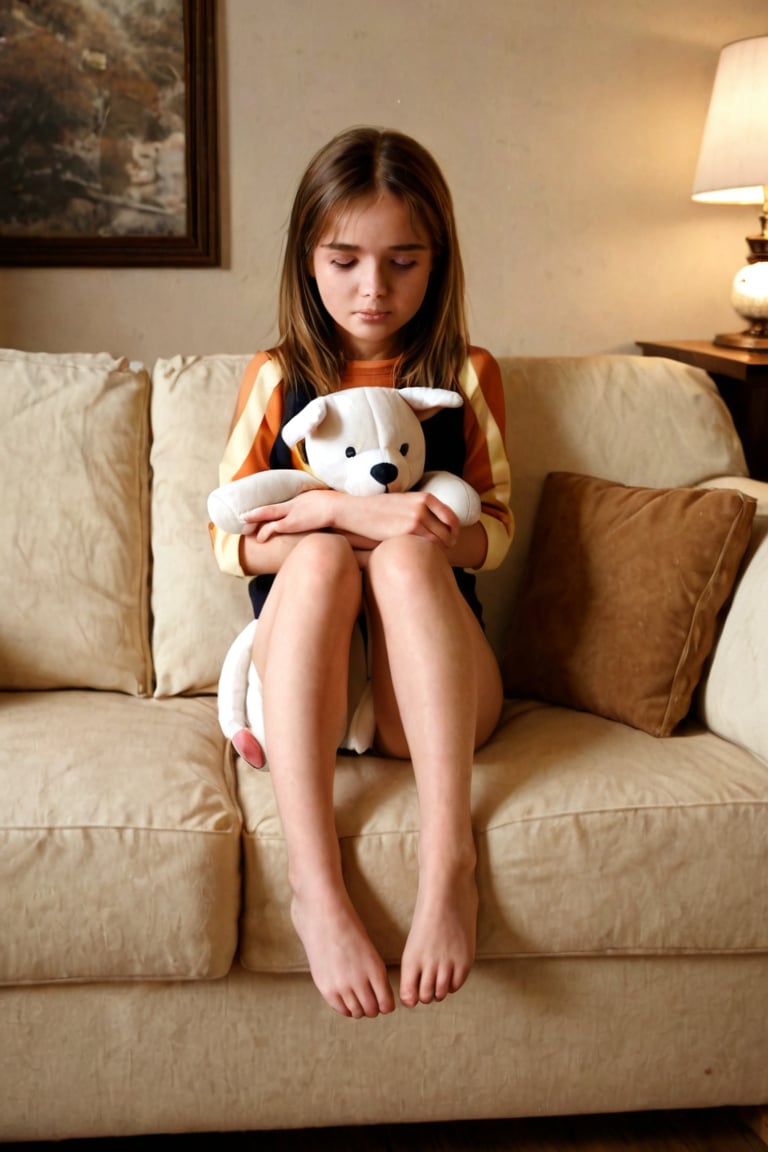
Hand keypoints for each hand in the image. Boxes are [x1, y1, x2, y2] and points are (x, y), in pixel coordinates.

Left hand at [242, 490, 335, 540]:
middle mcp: (292, 504)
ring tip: (245, 525)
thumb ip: (318, 508)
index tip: (264, 511)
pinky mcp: (290, 523)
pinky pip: (272, 527)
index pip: (283, 504)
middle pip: (269, 507)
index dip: (272, 508)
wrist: (334, 507)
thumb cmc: (335, 506)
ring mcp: (289, 513)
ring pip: (266, 514)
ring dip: (254, 519)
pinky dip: (264, 532)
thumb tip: (322, 512)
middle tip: (244, 515)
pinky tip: (259, 538)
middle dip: (256, 512)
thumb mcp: (324, 503)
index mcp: (300, 499)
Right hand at [332, 490, 460, 548]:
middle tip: (443, 552)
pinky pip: (427, 546)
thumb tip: (434, 524)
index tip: (452, 539)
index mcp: (424, 497)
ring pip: (440, 541)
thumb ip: (419, 509)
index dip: (455, 531)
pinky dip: (429, 553)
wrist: (356, 511)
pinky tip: (421, 557)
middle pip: (448, 531)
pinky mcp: (407, 531)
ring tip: (432, 556)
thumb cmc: (378, 509)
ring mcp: (416, 518)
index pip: (451, 516)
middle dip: (448, 543)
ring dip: (439, 551)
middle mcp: (423, 506)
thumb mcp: (403, 502)